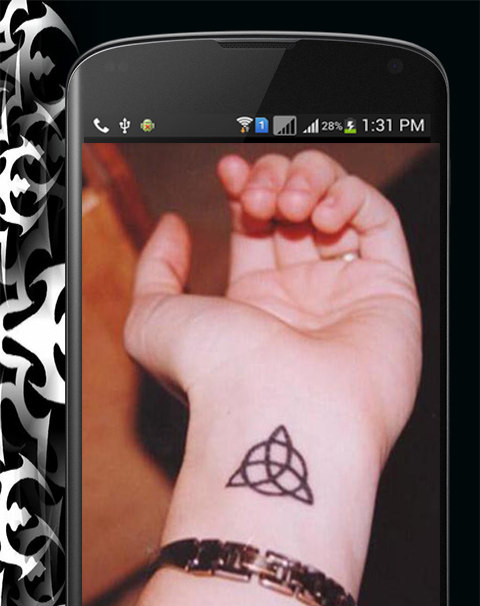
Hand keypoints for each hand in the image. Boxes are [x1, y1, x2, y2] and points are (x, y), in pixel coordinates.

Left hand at [124, 149, 421, 464]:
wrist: (276, 414)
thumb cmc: (213, 374)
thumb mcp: (151, 320)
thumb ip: (155, 268)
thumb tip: (173, 226)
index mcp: (253, 305)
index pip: (255, 225)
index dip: (244, 188)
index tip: (228, 173)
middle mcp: (302, 300)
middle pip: (297, 211)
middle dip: (275, 180)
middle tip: (260, 193)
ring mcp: (347, 295)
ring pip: (339, 207)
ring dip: (312, 182)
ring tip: (290, 203)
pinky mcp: (390, 291)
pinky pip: (380, 222)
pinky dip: (353, 197)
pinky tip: (322, 214)